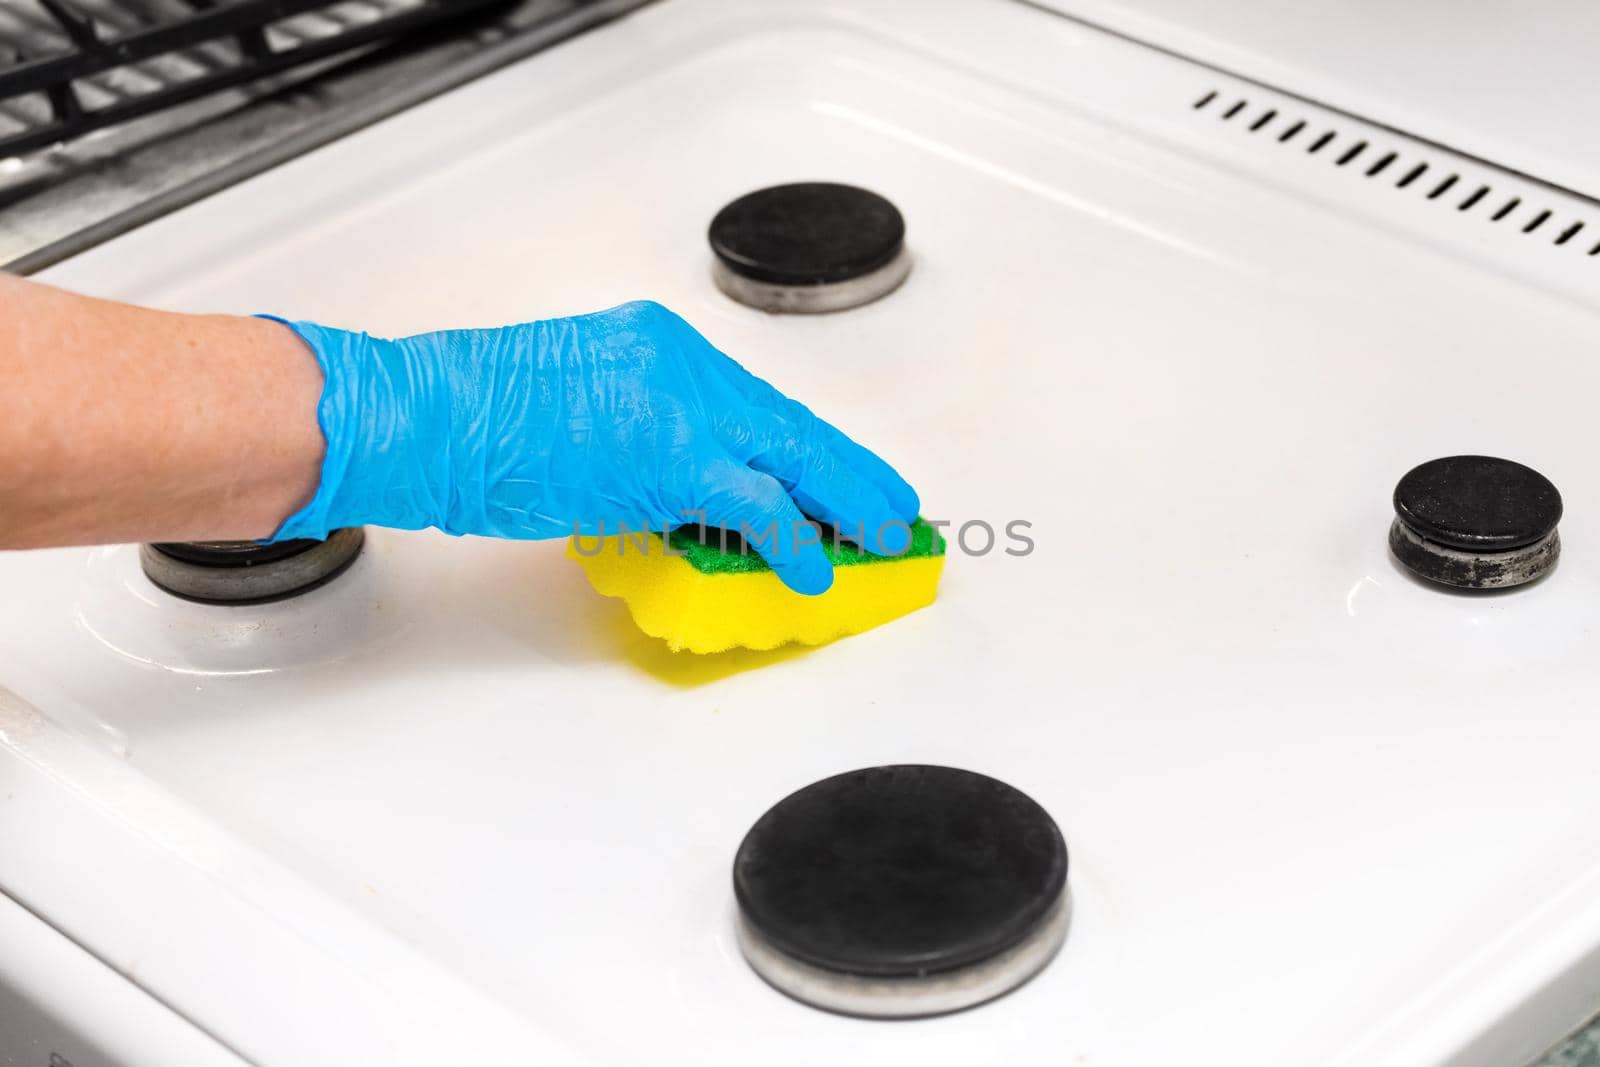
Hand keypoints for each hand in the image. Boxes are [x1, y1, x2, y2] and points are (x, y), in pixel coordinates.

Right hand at [266, 300, 918, 593]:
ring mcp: (681, 407)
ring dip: (843, 499)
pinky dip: (795, 535)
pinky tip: (821, 563)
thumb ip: (637, 430)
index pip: (751, 402)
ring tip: (882, 533)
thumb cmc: (473, 414)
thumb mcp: (573, 402)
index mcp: (658, 345)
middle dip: (845, 467)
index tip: (832, 468)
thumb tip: (674, 484)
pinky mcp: (672, 458)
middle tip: (889, 499)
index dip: (799, 444)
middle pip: (787, 421)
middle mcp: (682, 363)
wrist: (429, 415)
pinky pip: (757, 503)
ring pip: (791, 454)